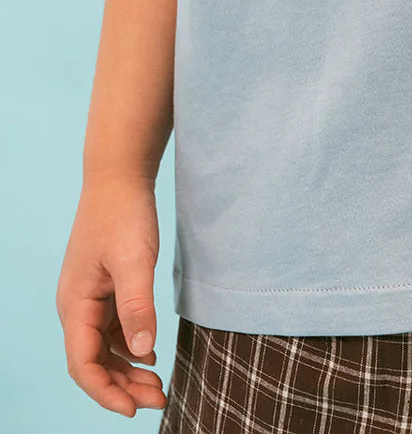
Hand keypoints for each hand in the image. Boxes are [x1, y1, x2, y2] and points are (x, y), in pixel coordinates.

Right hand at [55, 175, 167, 417]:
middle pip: (93, 363)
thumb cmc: (124, 215)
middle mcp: (77, 307)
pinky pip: (112, 330)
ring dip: (127, 370)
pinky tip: (151, 355)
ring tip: (158, 385)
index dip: (106, 393)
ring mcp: (89, 298)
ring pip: (103, 349)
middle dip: (122, 387)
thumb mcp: (134, 260)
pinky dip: (130, 348)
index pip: (83, 365)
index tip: (133, 411)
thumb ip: (138, 306)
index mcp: (75, 305)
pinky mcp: (104, 289)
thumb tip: (142, 353)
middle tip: (159, 400)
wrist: (119, 177)